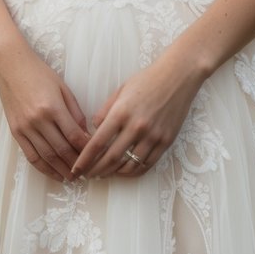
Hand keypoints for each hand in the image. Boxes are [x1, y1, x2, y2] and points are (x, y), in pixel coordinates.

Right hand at [0, 44, 90, 180]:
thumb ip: (75, 111)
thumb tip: (84, 133)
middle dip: (76, 164)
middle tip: (87, 172)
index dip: (86, 149)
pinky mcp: (16, 132)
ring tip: (73, 178)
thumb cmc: (39, 73)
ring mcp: (25, 128)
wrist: (11, 66)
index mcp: (53, 107)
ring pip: (47, 156)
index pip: (74, 135)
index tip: (95, 156)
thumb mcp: (62, 87)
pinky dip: (43, 168)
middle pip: (61, 149)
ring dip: (61, 170)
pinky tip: (54, 173)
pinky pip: (31, 155)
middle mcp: (38, 120)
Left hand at [71, 54, 202, 179]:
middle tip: (87, 176)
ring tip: (104, 174)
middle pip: (111, 158)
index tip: (76, 169)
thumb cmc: (147, 79)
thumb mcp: (121, 90)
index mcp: (121, 112)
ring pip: (129, 166)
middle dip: (96, 171)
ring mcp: (153, 136)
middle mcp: (136, 127)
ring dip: (113, 173)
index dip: (85, 160)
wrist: (178, 76)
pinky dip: (133, 172)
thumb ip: (105, 111)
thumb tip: (95, 130)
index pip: (98, 143)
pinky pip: (147, 164)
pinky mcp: (166, 142)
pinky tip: (124, 171)